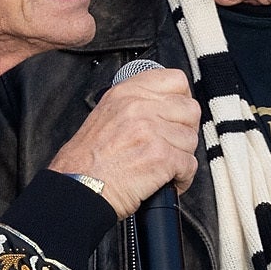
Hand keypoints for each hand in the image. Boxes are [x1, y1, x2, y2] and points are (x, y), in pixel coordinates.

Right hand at [47, 65, 201, 217]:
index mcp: (126, 93)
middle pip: (190, 110)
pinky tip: (168, 180)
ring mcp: (152, 131)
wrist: (78, 189)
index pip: (176, 81)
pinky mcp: (161, 156)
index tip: (175, 115)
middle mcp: (139, 107)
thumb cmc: (85, 162)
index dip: (181, 101)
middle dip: (184, 131)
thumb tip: (163, 107)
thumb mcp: (105, 115)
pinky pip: (190, 165)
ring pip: (191, 140)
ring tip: (164, 167)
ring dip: (181, 156)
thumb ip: (134, 105)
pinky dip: (182, 178)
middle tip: (170, 145)